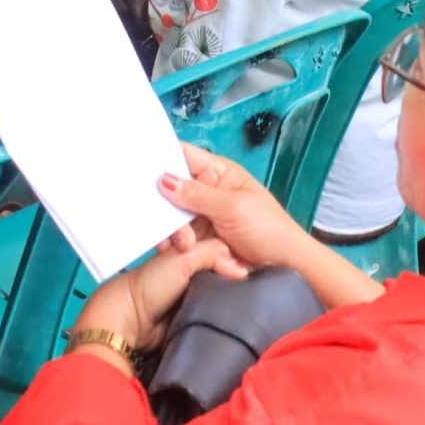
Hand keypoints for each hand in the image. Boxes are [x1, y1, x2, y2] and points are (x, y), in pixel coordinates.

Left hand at [71, 234, 244, 357]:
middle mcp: (195, 268)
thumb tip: (241, 268)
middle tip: (250, 279)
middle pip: (225, 269)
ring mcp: (196, 291)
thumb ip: (212, 253)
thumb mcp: (182, 259)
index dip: (236, 251)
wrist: (132, 320)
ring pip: (223, 290)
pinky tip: (236, 311)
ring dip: (230, 294)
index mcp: (190, 248)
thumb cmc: (150, 284)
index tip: (250, 259)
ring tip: (246, 296)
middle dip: (235, 275)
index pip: (221, 245)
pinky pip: (217, 310)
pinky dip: (223, 311)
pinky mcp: (197, 313)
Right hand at [156, 143, 315, 273]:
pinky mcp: (200, 239)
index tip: (140, 170)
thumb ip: (197, 194)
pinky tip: (186, 255)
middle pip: (171, 191)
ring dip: (176, 233)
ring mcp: (202, 216)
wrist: (285, 267)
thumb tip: (164, 179)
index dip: (161, 159)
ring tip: (187, 247)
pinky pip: (179, 238)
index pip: (183, 156)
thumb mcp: (233, 208)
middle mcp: (206, 191)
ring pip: (172, 218)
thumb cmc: (269, 229)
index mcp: (218, 173)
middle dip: (168, 209)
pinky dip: (180, 248)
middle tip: (173, 229)